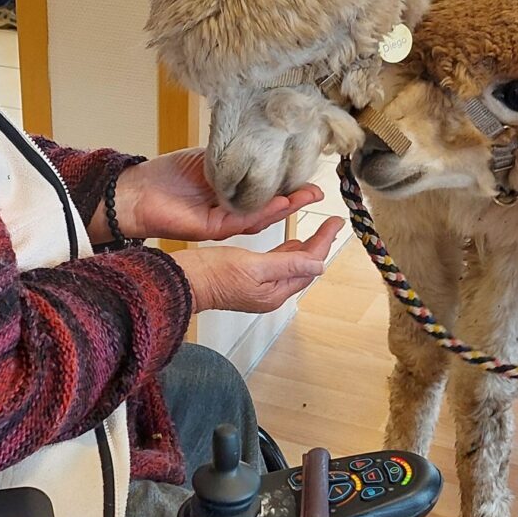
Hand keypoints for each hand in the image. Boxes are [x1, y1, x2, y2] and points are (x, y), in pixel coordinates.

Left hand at [110, 149, 321, 243]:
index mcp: (234, 192)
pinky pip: (243, 220)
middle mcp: (233, 208)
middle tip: (317, 191)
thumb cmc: (169, 174)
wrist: (140, 190)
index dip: (289, 185)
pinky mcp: (215, 228)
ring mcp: (225, 220)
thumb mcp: (213, 156)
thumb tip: (266, 142)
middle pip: (270, 207)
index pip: (267, 190)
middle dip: (295, 199)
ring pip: (261, 216)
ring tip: (305, 196)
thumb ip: (238, 155)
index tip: (308, 174)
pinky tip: (279, 202)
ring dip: (285, 207)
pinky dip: (262, 211)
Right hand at [174, 220, 342, 314]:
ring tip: (317, 232)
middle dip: (319, 245)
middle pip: (303, 267)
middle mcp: (270, 293)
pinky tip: (289, 244)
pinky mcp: (248, 281)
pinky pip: (276, 266)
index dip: (323, 242)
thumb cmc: (212, 274)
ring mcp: (259, 288)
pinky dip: (287, 253)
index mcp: (275, 292)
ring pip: (291, 266)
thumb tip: (319, 265)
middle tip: (331, 224)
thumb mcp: (253, 266)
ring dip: (304, 249)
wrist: (182, 283)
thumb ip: (287, 264)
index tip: (335, 223)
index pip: (309, 265)